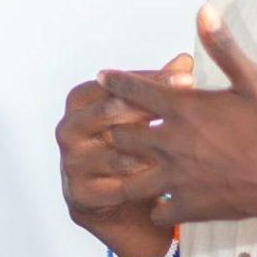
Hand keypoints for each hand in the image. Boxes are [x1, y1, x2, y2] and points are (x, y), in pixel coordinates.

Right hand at [55, 52, 193, 235]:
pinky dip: (143, 181)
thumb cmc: (126, 142)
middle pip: (111, 111)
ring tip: (184, 143)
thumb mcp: (137, 110)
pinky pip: (117, 185)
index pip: (114, 84)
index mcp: (80, 101)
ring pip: (117, 151)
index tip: (186, 78)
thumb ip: (156, 86)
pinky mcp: (80, 193)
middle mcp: (69, 129)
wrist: (110, 197)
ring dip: (151, 149)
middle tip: (186, 106)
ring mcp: (72, 162)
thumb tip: (185, 60)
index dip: (151, 79)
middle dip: (150, 107)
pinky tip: (170, 177)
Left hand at [97, 4, 256, 228]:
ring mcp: (175, 177)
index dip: (116, 81)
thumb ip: (223, 46)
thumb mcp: (253, 80)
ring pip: (129, 176)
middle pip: (122, 135)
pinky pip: (156, 210)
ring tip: (127, 167)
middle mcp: (171, 143)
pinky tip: (161, 200)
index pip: (136, 90)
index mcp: (184, 109)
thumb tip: (203, 11)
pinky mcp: (186, 205)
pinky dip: (156, 204)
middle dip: (118, 128)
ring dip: (127, 170)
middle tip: (120, 125)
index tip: (102, 77)